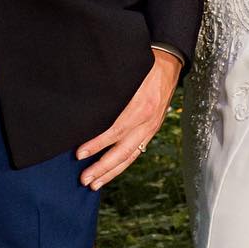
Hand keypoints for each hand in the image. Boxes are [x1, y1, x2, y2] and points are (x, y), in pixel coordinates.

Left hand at [74, 46, 181, 190]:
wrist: (169, 63)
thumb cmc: (144, 65)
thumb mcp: (128, 74)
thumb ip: (111, 90)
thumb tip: (86, 104)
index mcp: (140, 106)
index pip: (114, 131)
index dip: (96, 144)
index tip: (79, 153)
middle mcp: (146, 121)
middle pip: (122, 151)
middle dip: (102, 167)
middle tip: (84, 179)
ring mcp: (151, 127)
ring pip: (130, 156)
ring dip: (111, 172)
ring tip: (94, 184)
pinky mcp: (152, 130)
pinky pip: (137, 152)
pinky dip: (122, 164)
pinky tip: (110, 173)